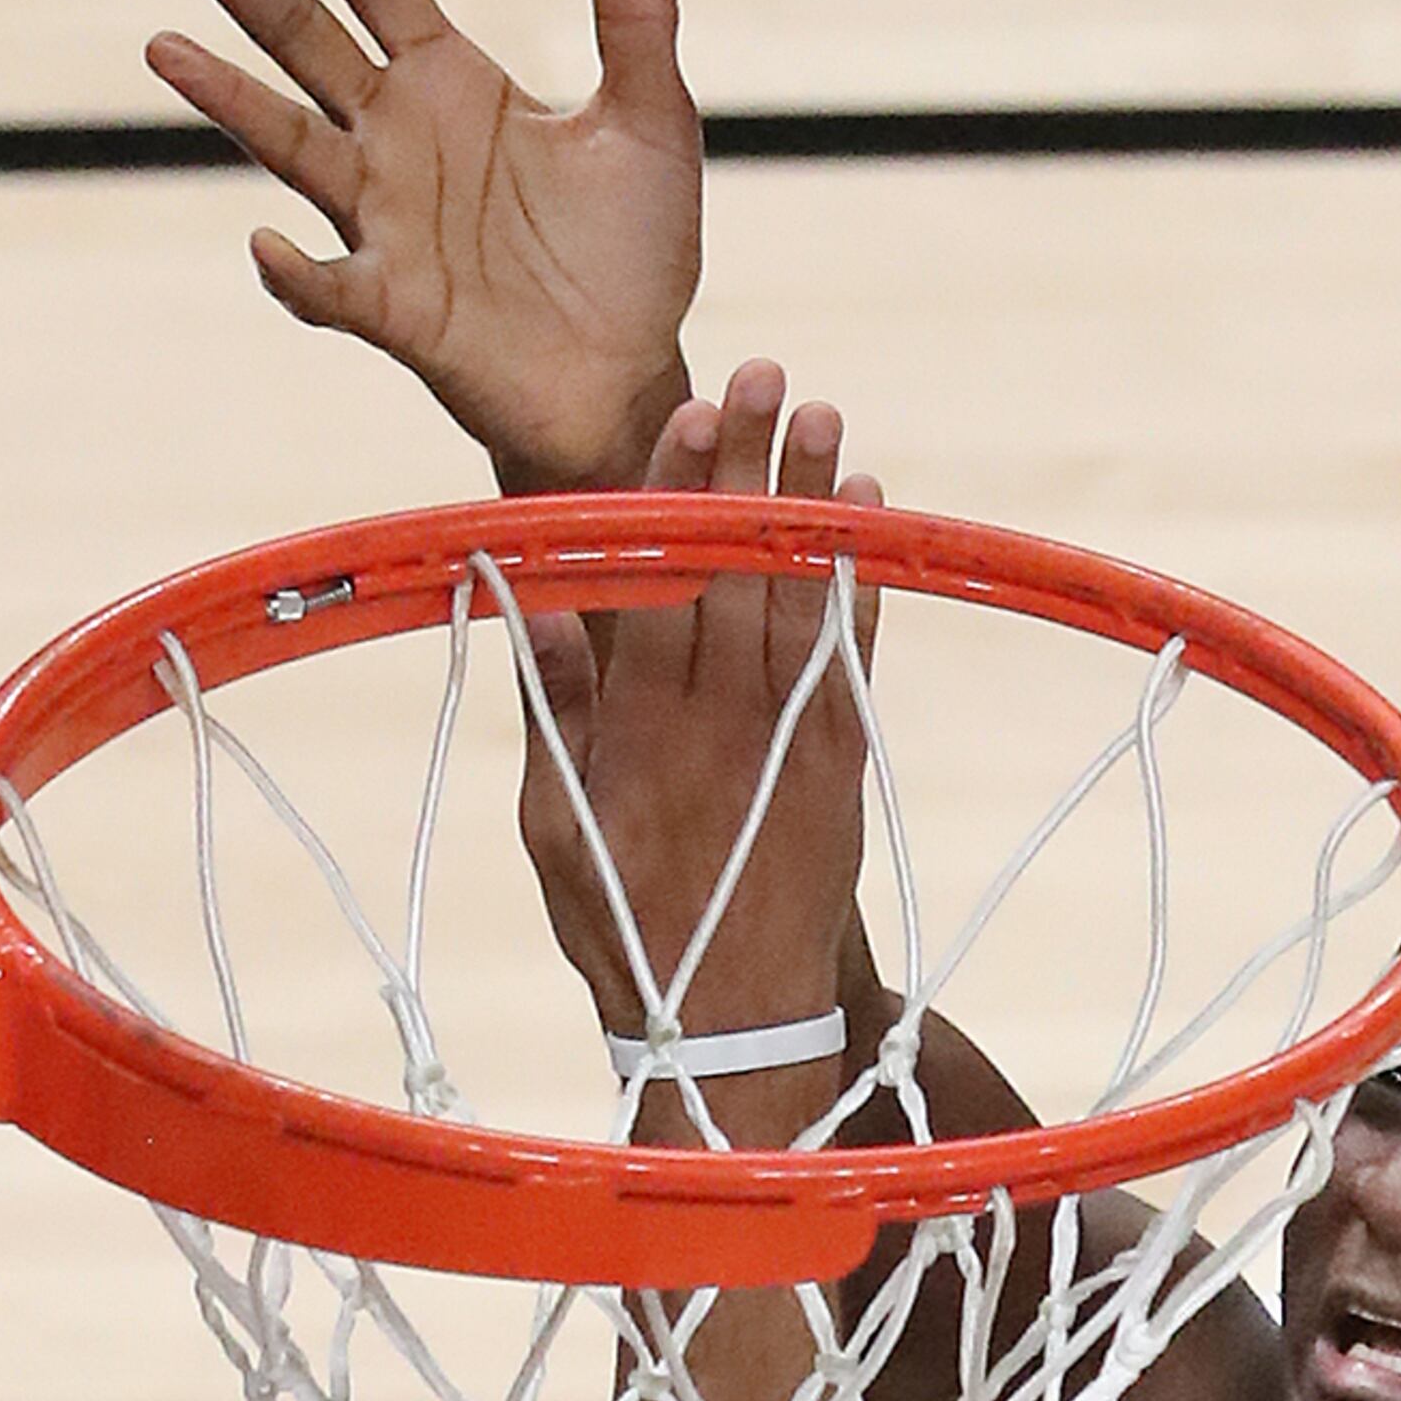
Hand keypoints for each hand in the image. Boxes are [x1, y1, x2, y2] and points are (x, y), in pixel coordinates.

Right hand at [132, 0, 700, 491]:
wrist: (631, 377)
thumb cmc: (635, 253)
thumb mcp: (652, 122)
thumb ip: (637, 18)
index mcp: (451, 80)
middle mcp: (398, 138)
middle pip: (295, 34)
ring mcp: (385, 221)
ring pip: (288, 143)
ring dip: (227, 99)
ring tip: (162, 47)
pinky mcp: (396, 309)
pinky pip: (330, 286)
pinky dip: (295, 273)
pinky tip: (266, 246)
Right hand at [525, 358, 885, 1103]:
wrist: (732, 1025)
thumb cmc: (625, 924)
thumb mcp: (555, 828)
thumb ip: (553, 713)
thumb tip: (532, 601)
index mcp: (639, 730)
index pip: (659, 580)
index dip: (674, 491)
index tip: (686, 413)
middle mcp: (722, 723)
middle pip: (737, 566)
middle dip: (751, 465)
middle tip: (770, 375)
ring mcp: (793, 741)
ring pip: (803, 595)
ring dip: (814, 501)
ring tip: (825, 415)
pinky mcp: (844, 763)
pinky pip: (853, 651)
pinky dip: (860, 578)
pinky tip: (868, 511)